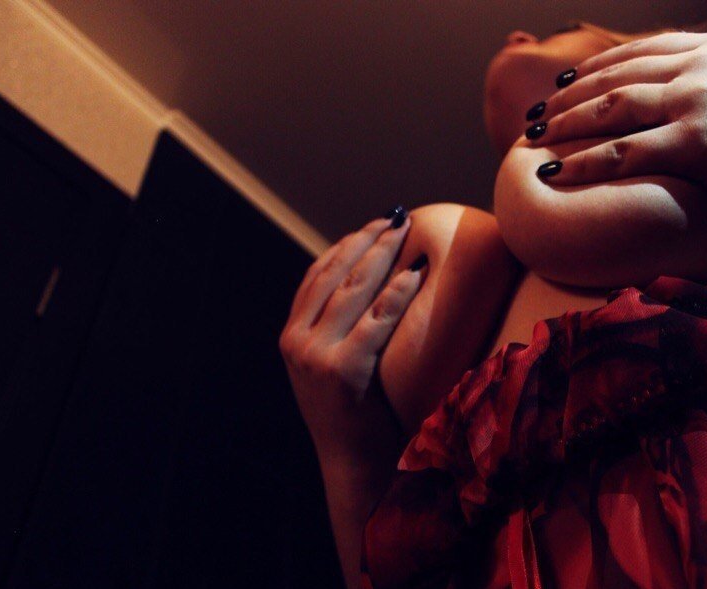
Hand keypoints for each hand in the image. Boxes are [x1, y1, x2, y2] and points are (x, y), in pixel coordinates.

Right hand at [279, 210, 423, 462]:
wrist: (352, 465)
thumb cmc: (355, 416)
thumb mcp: (332, 367)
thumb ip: (337, 332)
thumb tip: (367, 289)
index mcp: (291, 336)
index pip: (315, 276)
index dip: (346, 245)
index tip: (374, 224)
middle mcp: (297, 340)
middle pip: (333, 275)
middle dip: (366, 241)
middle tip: (395, 218)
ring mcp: (315, 355)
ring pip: (351, 291)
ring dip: (381, 256)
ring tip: (405, 232)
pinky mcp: (342, 371)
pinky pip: (374, 322)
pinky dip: (395, 294)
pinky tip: (414, 273)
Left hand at [528, 31, 706, 233]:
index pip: (643, 51)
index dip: (598, 66)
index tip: (567, 80)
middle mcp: (705, 66)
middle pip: (617, 76)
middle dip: (569, 95)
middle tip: (537, 114)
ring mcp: (700, 101)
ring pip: (612, 108)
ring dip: (566, 123)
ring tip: (535, 139)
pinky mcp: (699, 142)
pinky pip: (622, 151)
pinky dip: (582, 162)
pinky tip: (554, 172)